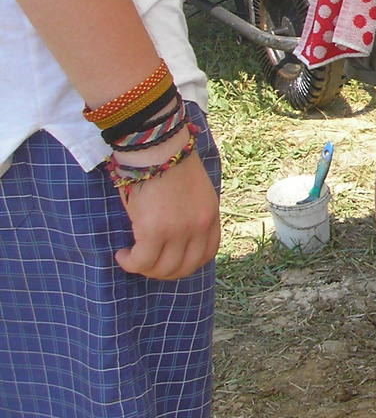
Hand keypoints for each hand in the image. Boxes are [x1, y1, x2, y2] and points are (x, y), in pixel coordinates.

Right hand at [113, 134, 220, 280]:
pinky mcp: (155, 231)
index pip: (207, 253)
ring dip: (145, 269)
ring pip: (163, 268)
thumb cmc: (167, 162)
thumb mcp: (191, 191)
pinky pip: (142, 261)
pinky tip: (122, 255)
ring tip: (131, 258)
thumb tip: (172, 237)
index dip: (187, 263)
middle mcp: (199, 226)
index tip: (170, 261)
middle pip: (185, 266)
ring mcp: (179, 231)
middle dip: (164, 272)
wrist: (156, 145)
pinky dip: (130, 263)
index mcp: (210, 215)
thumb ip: (188, 214)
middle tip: (146, 264)